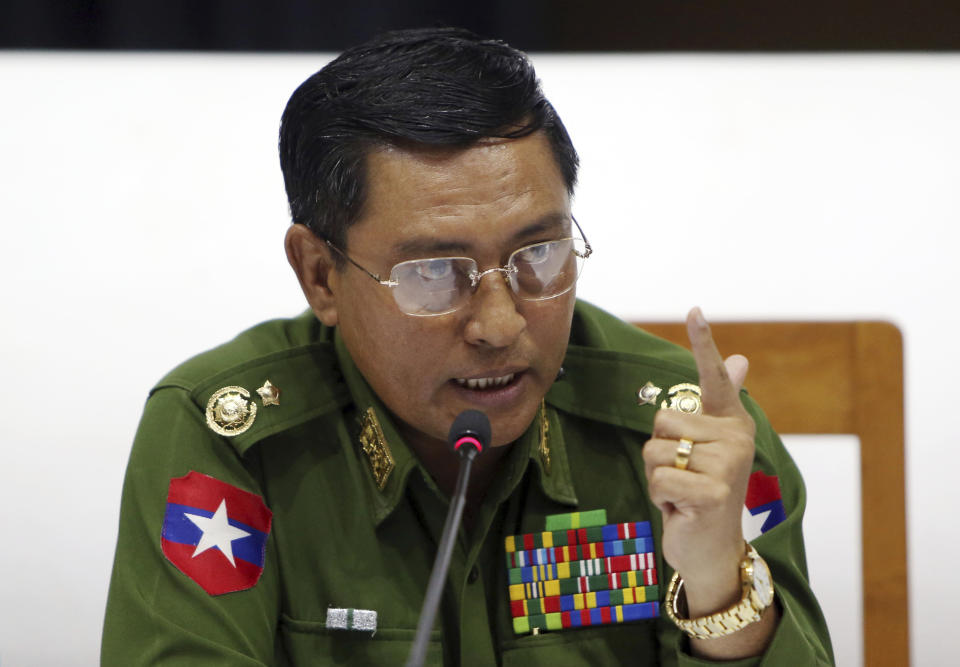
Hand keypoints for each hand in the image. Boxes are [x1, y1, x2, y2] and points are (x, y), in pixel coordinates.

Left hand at [642, 307, 755, 615]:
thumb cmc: (700, 491)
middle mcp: (736, 438)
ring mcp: (728, 465)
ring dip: (657, 476)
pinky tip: (680, 508)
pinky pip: (659, 477)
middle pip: (661, 419)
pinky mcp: (713, 492)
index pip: (713, 377)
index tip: (694, 309)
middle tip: (683, 476)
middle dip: (659, 452)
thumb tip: (739, 360)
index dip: (703, 342)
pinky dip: (660, 496)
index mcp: (732, 422)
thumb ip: (718, 405)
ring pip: (655, 449)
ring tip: (682, 492)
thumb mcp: (706, 447)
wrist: (712, 549)